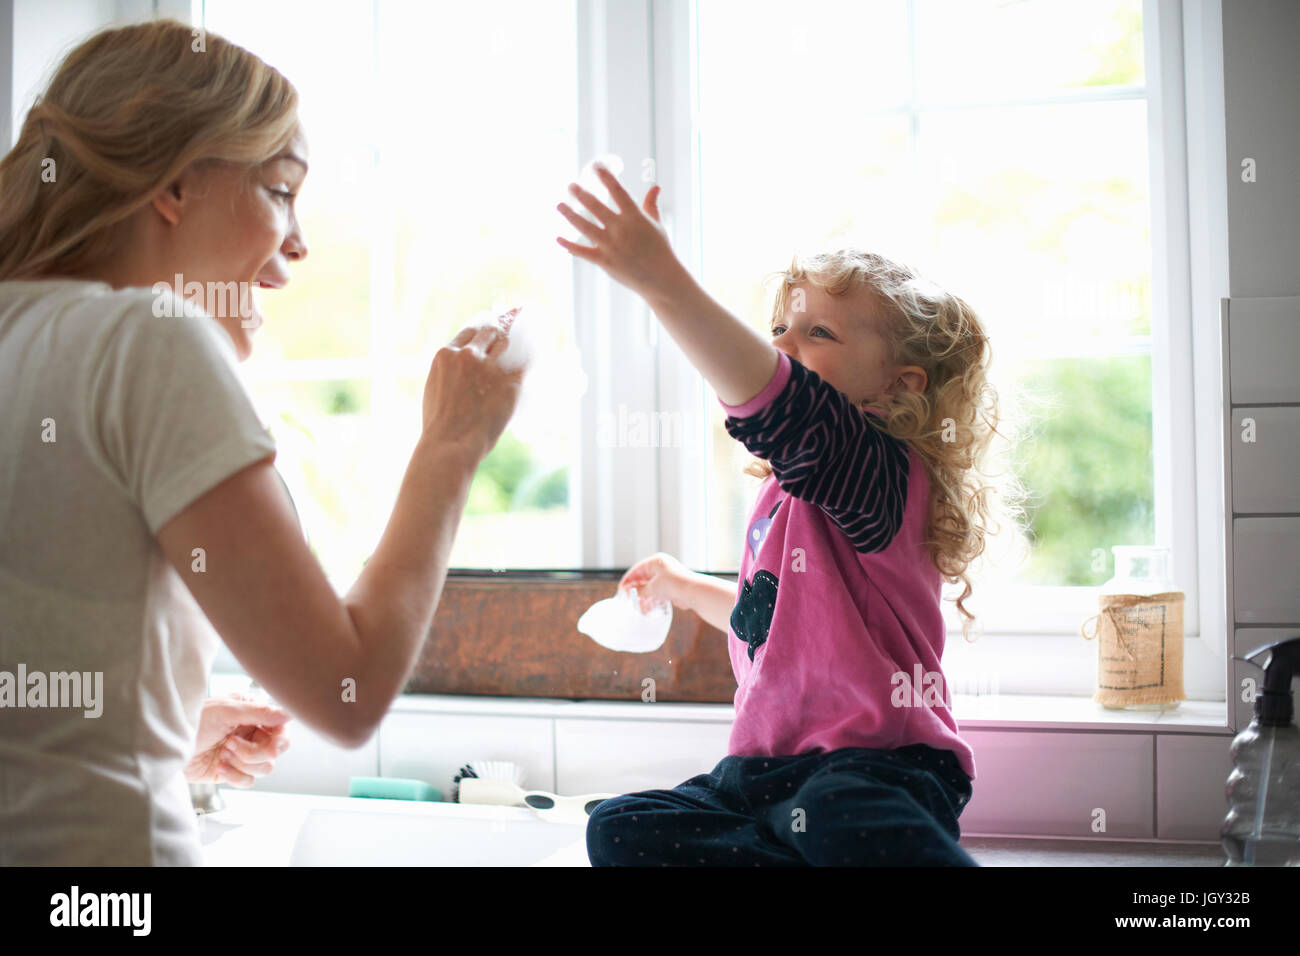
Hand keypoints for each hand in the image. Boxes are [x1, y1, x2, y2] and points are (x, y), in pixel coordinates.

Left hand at [184, 693, 291, 786]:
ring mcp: (242, 755)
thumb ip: (259, 712)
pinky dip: (234, 776)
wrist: (167, 747)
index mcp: (252, 715)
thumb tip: (288, 713)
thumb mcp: (226, 711)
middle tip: (232, 745)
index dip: (280, 738)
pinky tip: (219, 767)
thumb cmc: (193, 722)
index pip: (280, 728)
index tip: (273, 745)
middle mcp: (251, 734)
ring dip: (242, 762)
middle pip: (275, 751)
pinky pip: (248, 781)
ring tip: (222, 753)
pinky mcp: (232, 773)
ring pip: (265, 768)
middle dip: (255, 752)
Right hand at [422, 311, 524, 459]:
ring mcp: (489, 369)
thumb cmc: (439, 425)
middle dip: (499, 331)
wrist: (450, 444)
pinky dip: (528, 361)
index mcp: (447, 355)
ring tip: (521, 344)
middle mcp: (469, 356)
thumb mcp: (434, 389)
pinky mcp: (509, 383)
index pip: (469, 332)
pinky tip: (536, 356)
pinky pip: (524, 365)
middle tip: (508, 330)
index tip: (490, 327)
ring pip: (505, 343)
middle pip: (489, 332)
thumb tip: (461, 372)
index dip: (481, 329)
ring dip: (511, 344)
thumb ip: (448, 373)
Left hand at [556, 166, 683, 301]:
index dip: (606, 177)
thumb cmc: (660, 249)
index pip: (618, 191)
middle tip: (571, 186)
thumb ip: (651, 204)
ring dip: (570, 215)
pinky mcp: (605, 261)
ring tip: (559, 205)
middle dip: (581, 194)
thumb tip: (655, 187)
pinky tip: (558, 238)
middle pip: (596, 207)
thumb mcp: (657, 225)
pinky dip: (569, 245)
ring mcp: (611, 246)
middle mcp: (621, 229)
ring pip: (584, 227)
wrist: (661, 278)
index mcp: (635, 217)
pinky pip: (582, 252)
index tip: (596, 166)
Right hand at [618, 551, 692, 612]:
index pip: (637, 570)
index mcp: (656, 562)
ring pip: (650, 588)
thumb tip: (629, 593)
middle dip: (636, 591)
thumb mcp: (652, 587)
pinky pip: (657, 594)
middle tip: (628, 600)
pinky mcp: (671, 588)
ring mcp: (666, 578)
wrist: (694, 592)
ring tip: (637, 608)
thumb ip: (639, 590)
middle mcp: (661, 568)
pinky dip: (651, 601)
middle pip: (643, 579)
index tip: (621, 590)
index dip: (628, 580)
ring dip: (643, 598)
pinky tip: (646, 609)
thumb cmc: (674, 584)